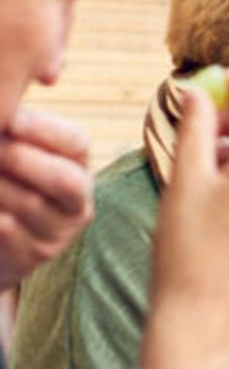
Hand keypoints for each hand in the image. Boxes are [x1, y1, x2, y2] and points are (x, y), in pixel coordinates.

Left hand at [0, 108, 92, 287]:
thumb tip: (5, 111)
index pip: (77, 143)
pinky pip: (6, 230)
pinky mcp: (35, 257)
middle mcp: (79, 201)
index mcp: (78, 167)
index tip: (9, 117)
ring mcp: (60, 233)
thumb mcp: (15, 155)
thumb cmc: (0, 183)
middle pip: (64, 178)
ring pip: (28, 203)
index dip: (42, 129)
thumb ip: (16, 132)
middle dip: (19, 158)